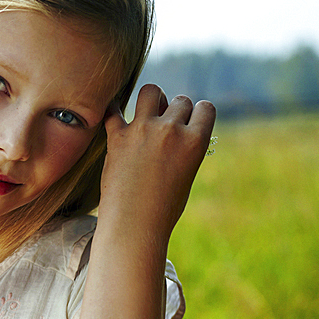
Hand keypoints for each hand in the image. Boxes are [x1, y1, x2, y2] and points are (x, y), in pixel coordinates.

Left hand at [99, 84, 215, 240]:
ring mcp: (143, 131)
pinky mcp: (117, 137)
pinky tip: (115, 118)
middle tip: (166, 129)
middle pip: (180, 100)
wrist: (134, 226)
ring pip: (150, 91)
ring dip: (151, 100)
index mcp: (196, 141)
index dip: (198, 115)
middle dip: (175, 110)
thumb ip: (184, 147)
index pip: (206, 108)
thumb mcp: (186, 175)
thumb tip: (177, 125)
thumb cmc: (163, 208)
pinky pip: (114, 110)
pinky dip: (113, 111)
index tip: (190, 125)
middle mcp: (171, 131)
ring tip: (145, 116)